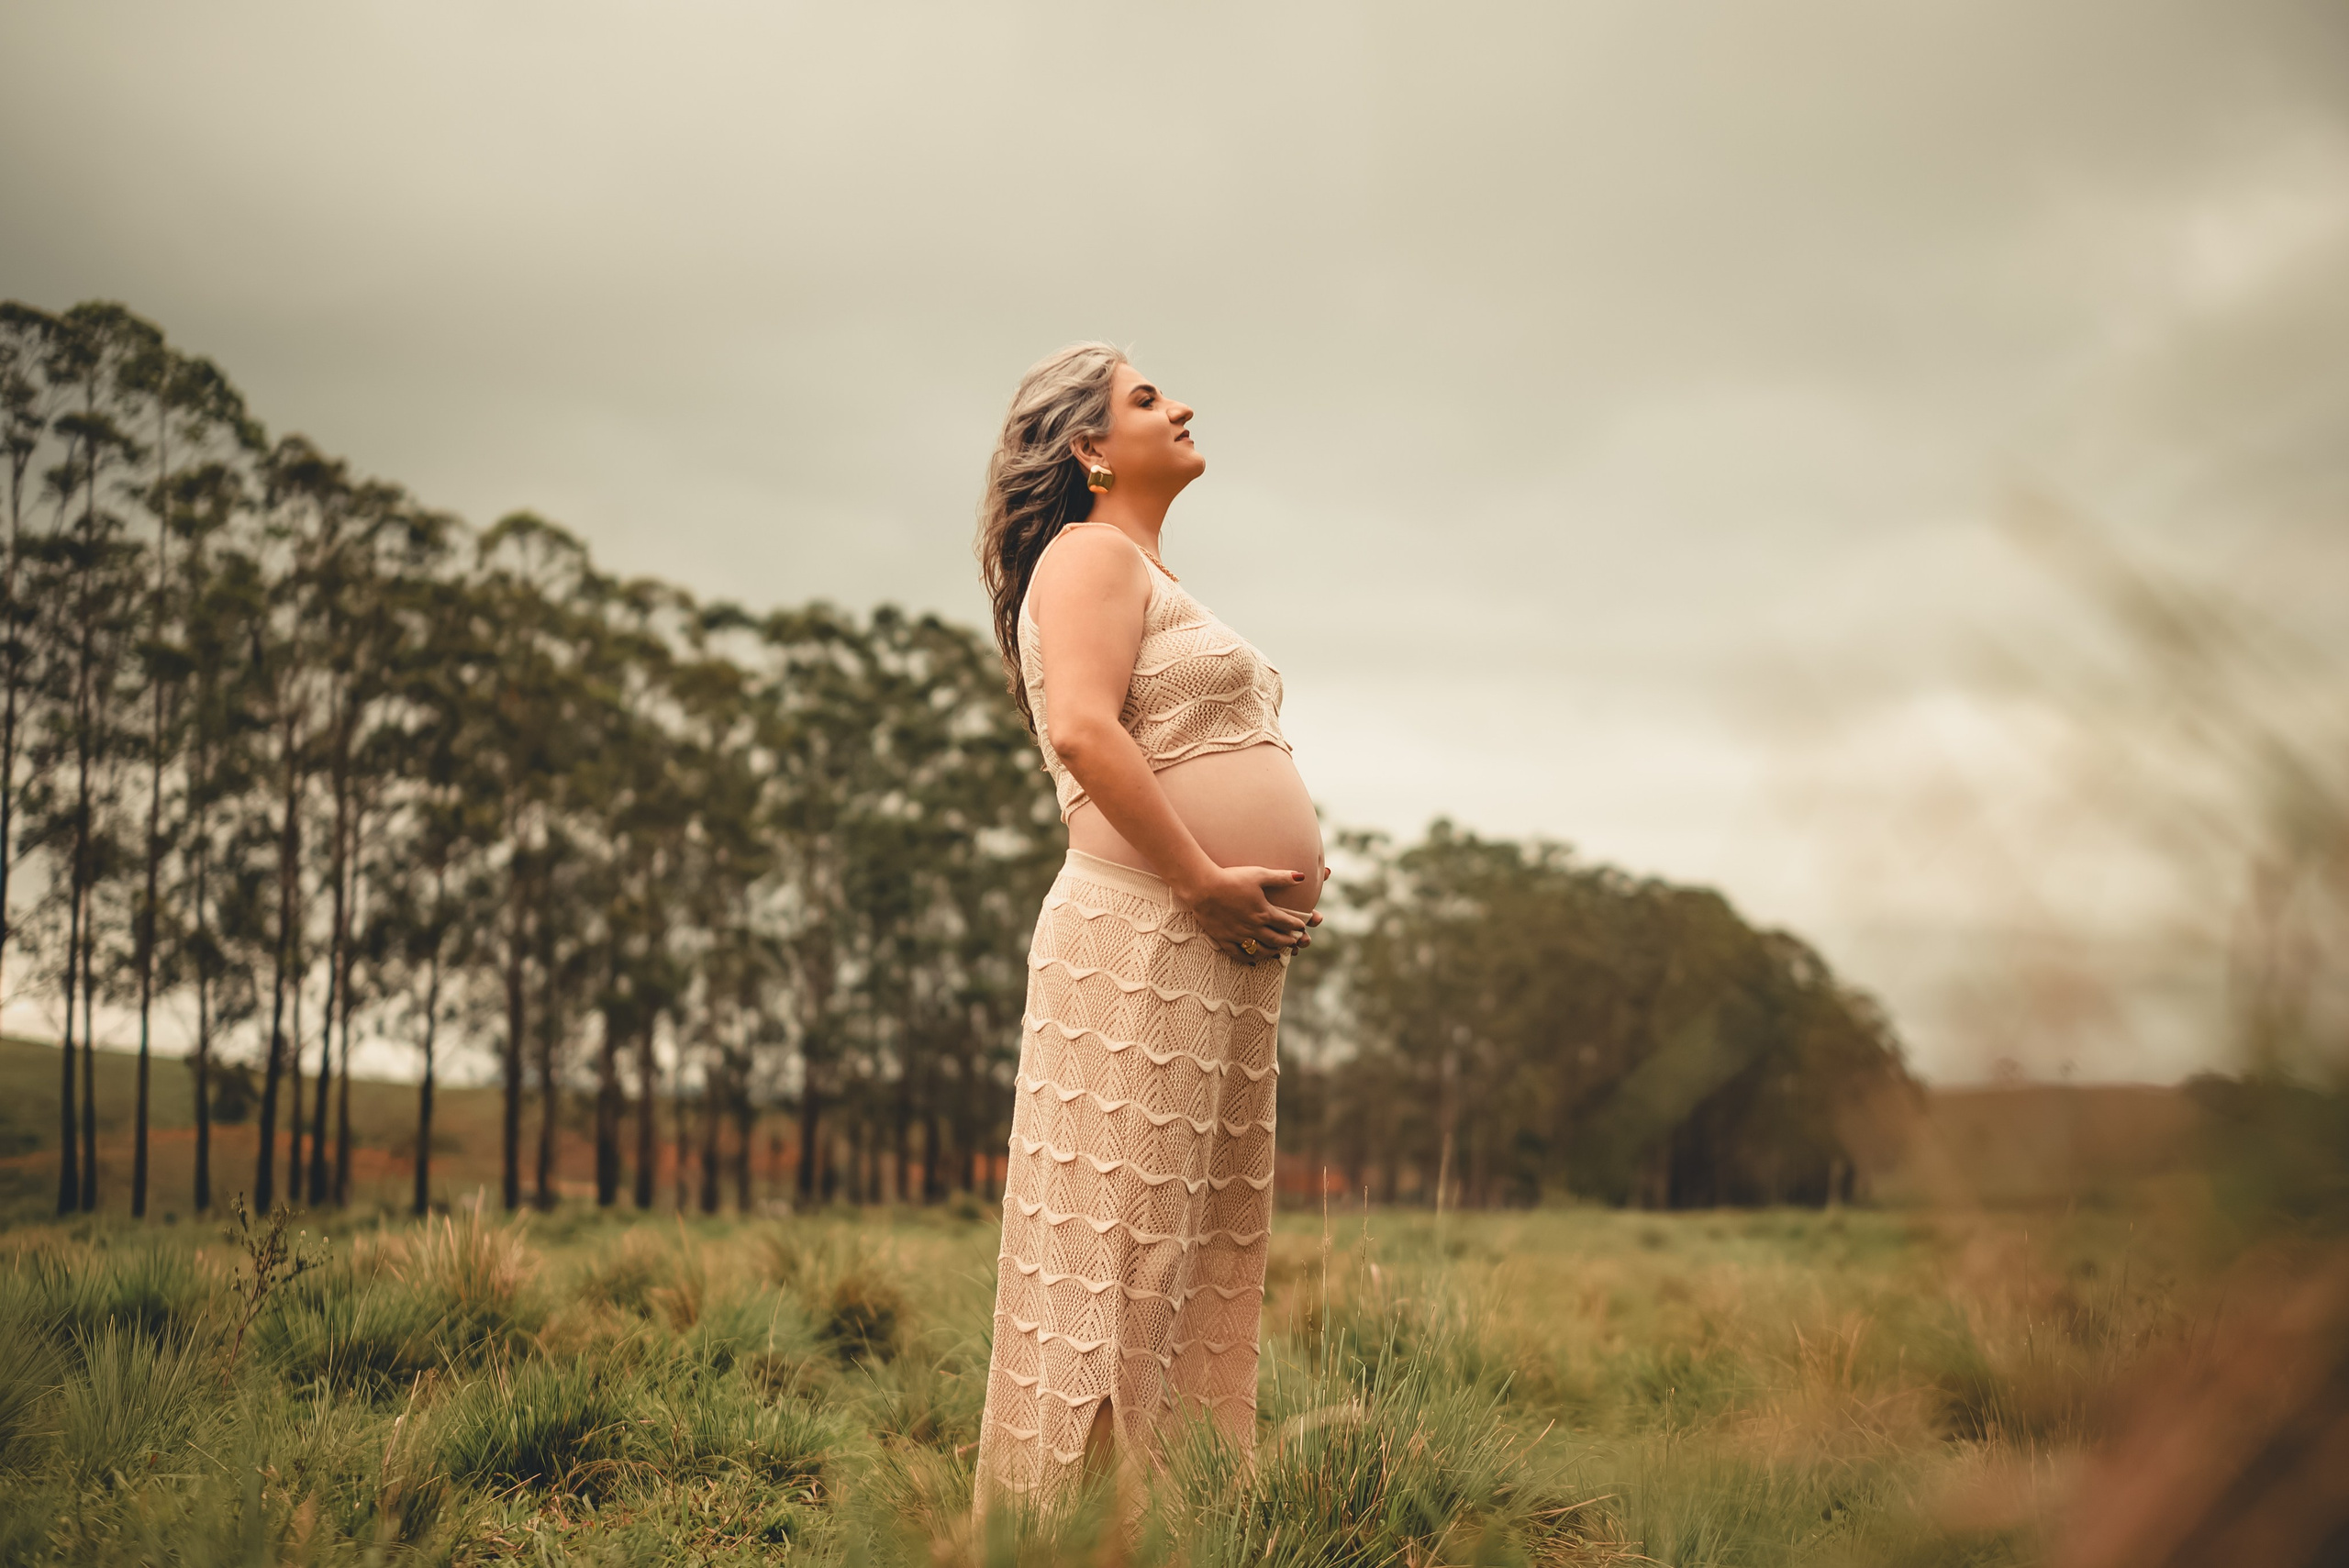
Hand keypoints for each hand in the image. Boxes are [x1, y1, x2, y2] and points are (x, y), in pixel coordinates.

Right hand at [1174, 864, 1321, 964]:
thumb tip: (1302, 876)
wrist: (1204, 887)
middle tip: (1294, 942)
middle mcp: (1254, 927)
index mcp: (1264, 912)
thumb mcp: (1259, 874)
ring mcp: (1239, 935)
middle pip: (1277, 939)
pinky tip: (1253, 960)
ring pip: (1260, 950)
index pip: (1287, 923)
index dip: (1297, 926)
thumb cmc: (1231, 878)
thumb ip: (1281, 877)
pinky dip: (1248, 958)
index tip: (1302, 927)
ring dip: (1272, 952)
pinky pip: (1238, 954)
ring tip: (1277, 951)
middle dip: (1288, 941)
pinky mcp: (1224, 939)